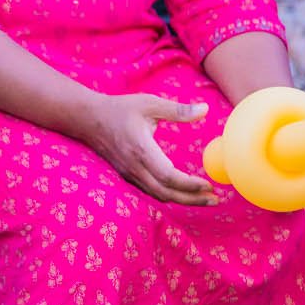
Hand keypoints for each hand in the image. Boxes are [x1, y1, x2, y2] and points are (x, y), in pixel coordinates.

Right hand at [74, 92, 214, 205]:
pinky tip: (183, 193)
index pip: (168, 176)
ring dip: (182, 200)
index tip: (208, 184)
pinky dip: (169, 195)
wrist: (89, 119)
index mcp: (142, 150)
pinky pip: (151, 192)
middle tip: (215, 199)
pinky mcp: (128, 176)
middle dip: (192, 199)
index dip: (189, 184)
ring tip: (204, 199)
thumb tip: (205, 110)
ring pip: (158, 195)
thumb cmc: (121, 109)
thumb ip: (178, 110)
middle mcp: (135, 167)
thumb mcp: (150, 104)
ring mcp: (130, 174)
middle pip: (166, 193)